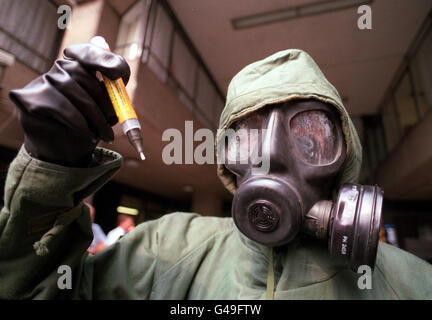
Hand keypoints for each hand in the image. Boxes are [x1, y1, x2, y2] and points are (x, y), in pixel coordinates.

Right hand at [9, 43, 129, 166]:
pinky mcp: (30, 98)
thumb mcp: (107, 107)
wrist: (64, 148)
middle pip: (82, 75)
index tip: (118, 74)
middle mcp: (60, 68)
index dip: (104, 60)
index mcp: (81, 65)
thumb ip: (113, 94)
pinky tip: (89, 134)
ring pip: (74, 93)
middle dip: (104, 100)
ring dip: (96, 117)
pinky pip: (62, 108)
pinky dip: (81, 124)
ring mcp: (43, 81)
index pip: (88, 53)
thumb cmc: (89, 123)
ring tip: (106, 134)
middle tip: (115, 120)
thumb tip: (119, 85)